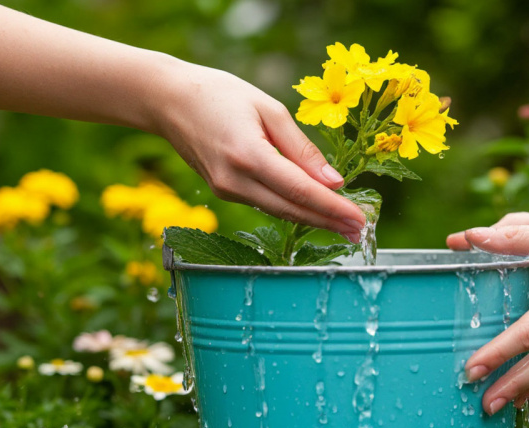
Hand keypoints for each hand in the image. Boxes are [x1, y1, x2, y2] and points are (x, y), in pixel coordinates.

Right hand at [154, 62, 365, 240]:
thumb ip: (302, 149)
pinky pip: (265, 203)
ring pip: (279, 211)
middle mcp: (235, 180)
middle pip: (292, 210)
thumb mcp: (269, 110)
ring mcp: (226, 190)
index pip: (301, 191)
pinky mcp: (224, 191)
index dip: (333, 208)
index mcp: (249, 155)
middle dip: (329, 222)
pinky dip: (293, 208)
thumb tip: (334, 182)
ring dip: (314, 219)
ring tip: (345, 225)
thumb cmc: (220, 95)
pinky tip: (314, 211)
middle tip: (360, 231)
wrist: (168, 101)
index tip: (359, 219)